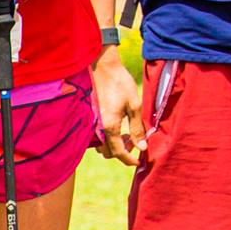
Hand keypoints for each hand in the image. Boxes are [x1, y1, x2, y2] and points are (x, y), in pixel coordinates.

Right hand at [93, 48, 146, 164]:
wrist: (102, 67)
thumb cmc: (120, 84)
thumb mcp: (134, 105)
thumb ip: (137, 128)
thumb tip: (142, 147)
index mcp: (109, 126)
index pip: (119, 152)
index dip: (129, 159)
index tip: (139, 162)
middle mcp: (96, 128)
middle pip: (108, 153)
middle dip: (123, 152)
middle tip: (135, 142)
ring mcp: (90, 124)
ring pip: (101, 147)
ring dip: (114, 146)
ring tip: (126, 134)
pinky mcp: (88, 119)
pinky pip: (96, 137)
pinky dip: (106, 138)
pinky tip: (117, 128)